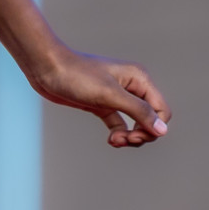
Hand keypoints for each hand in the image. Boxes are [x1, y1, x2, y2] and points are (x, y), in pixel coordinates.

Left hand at [30, 50, 170, 148]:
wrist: (46, 67)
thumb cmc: (77, 75)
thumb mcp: (110, 94)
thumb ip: (138, 111)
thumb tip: (162, 130)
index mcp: (139, 79)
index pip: (161, 110)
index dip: (154, 127)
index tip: (134, 136)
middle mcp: (131, 87)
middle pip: (151, 119)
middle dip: (141, 134)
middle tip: (124, 140)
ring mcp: (116, 96)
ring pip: (135, 124)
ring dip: (129, 137)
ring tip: (115, 142)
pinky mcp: (102, 104)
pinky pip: (119, 124)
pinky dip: (119, 134)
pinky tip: (111, 140)